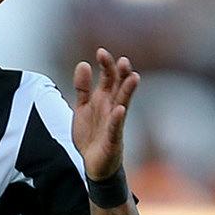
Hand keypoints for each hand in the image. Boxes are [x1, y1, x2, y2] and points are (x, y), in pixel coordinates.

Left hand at [71, 48, 139, 181]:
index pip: (108, 77)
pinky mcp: (113, 138)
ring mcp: (114, 122)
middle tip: (123, 60)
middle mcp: (111, 107)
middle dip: (121, 74)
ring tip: (133, 77)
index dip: (105, 65)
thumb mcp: (82, 108)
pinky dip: (118, 118)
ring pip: (123, 103)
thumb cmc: (91, 134)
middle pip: (119, 87)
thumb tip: (83, 64)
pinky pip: (116, 127)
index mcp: (103, 99)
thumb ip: (82, 88)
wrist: (92, 163)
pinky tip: (120, 109)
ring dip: (127, 90)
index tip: (100, 51)